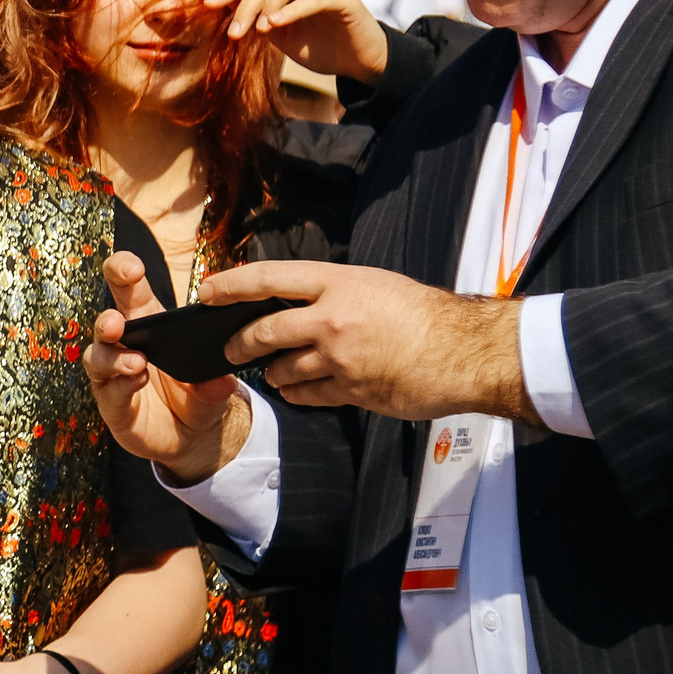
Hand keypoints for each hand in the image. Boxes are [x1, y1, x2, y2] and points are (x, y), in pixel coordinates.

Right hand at [83, 252, 248, 485]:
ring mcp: (114, 376)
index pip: (129, 289)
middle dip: (107, 318)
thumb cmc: (198, 395)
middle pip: (106, 321)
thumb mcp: (214, 388)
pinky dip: (120, 385)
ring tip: (136, 361)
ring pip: (97, 357)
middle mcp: (125, 345)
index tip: (131, 268)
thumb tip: (219, 382)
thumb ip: (215, 386)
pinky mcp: (113, 406)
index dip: (123, 271)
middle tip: (117, 322)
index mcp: (149, 324)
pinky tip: (135, 380)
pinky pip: (108, 392)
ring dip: (112, 357)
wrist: (195, 436)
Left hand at [203, 0, 391, 84]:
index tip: (207, 6)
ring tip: (260, 28)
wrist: (359, 62)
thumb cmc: (320, 47)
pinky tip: (276, 24)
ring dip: (268, 1)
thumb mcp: (282, 37)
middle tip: (234, 32)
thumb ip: (260, 24)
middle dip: (245, 3)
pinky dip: (293, 9)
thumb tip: (228, 18)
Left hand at [207, 262, 531, 421]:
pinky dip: (297, 393)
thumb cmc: (425, 314)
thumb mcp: (375, 285)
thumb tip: (298, 301)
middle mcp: (332, 318)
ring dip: (273, 372)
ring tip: (273, 371)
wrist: (464, 351)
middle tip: (230, 348)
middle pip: (264, 331)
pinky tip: (297, 390)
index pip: (269, 278)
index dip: (231, 285)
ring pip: (283, 369)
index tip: (208, 291)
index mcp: (338, 283)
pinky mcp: (351, 390)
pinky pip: (307, 396)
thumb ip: (334, 292)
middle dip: (240, 343)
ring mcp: (339, 357)